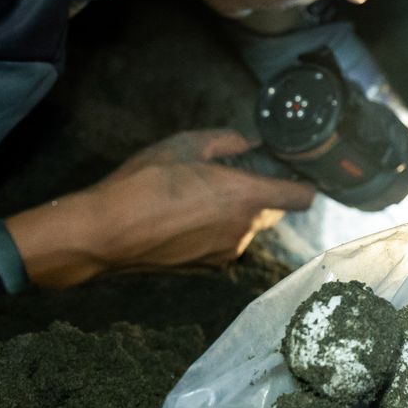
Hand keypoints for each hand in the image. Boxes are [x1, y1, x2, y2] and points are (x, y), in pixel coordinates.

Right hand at [6, 130, 315, 287]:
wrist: (105, 234)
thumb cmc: (143, 184)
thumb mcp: (184, 145)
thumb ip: (226, 141)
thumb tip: (246, 145)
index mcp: (246, 197)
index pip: (302, 197)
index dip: (302, 182)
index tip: (288, 171)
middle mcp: (244, 230)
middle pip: (273, 210)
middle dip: (260, 192)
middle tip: (229, 175)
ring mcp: (227, 252)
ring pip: (247, 227)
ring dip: (235, 212)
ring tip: (198, 195)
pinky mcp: (208, 266)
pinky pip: (226, 242)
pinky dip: (216, 229)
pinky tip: (185, 217)